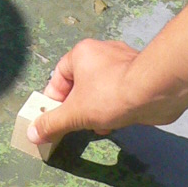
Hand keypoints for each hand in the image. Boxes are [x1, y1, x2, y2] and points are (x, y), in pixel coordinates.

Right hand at [26, 39, 183, 147]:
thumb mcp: (75, 113)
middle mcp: (101, 52)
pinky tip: (117, 122)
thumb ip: (53, 123)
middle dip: (77, 108)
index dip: (54, 99)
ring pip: (100, 90)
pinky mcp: (140, 76)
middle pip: (80, 84)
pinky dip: (115, 107)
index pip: (58, 76)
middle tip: (76, 126)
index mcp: (82, 53)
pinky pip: (119, 93)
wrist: (156, 90)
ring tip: (98, 126)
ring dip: (96, 110)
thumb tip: (31, 134)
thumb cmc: (109, 95)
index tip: (54, 119)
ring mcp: (123, 63)